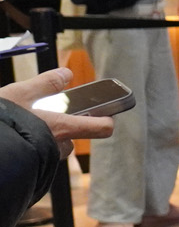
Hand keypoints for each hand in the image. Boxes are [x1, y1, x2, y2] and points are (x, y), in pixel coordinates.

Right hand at [0, 68, 115, 157]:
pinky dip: (31, 146)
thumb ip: (46, 84)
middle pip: (71, 136)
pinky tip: (15, 136)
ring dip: (44, 137)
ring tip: (22, 125)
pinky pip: (38, 156)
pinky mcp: (32, 169)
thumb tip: (66, 74)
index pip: (102, 128)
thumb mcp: (20, 94)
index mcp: (63, 127)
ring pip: (53, 146)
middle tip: (41, 114)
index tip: (102, 112)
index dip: (105, 119)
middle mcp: (58, 147)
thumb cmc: (2, 123)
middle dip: (60, 126)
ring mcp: (45, 161)